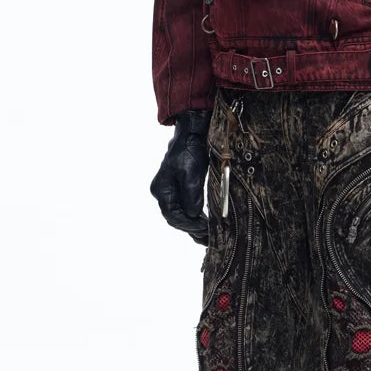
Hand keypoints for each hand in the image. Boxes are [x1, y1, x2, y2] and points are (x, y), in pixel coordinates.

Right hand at [150, 108, 211, 244]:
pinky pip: (185, 208)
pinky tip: (204, 224)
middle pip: (175, 218)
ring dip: (193, 226)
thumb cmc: (191, 150)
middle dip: (192, 228)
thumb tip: (193, 215)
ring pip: (180, 215)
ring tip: (207, 237)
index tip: (204, 230)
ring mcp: (170, 190)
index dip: (188, 225)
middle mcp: (163, 192)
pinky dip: (194, 218)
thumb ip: (191, 195)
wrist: (193, 133)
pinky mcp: (180, 188)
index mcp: (162, 189)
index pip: (173, 215)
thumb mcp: (191, 172)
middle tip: (208, 237)